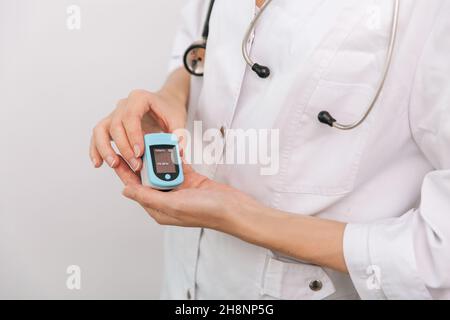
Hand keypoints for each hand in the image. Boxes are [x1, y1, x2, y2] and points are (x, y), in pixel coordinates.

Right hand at [89, 89, 186, 170]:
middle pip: (115, 125)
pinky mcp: (111, 125)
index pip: (131, 116)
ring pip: (100, 130)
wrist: (166, 102)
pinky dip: (96, 149)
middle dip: (124, 147)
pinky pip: (98, 136)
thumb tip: (178, 154)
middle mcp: (123, 105)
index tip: (140, 153)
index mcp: (139, 98)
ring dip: (104, 149)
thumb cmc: (170, 109)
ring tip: (113, 164)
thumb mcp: (179, 120)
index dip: (133, 135)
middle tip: (135, 164)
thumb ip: (179, 135)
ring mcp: (114, 114)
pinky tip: (98, 163)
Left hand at [113, 157, 263, 231]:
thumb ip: (148, 197)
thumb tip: (125, 191)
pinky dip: (175, 157)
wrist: (235, 208)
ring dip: (158, 157)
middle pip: (148, 178)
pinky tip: (169, 146)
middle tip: (134, 144)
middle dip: (141, 162)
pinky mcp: (192, 181)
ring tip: (149, 141)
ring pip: (163, 170)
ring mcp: (180, 190)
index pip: (136, 189)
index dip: (126, 174)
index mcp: (159, 209)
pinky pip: (179, 166)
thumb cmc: (207, 211)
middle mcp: (167, 200)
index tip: (117, 157)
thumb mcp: (173, 205)